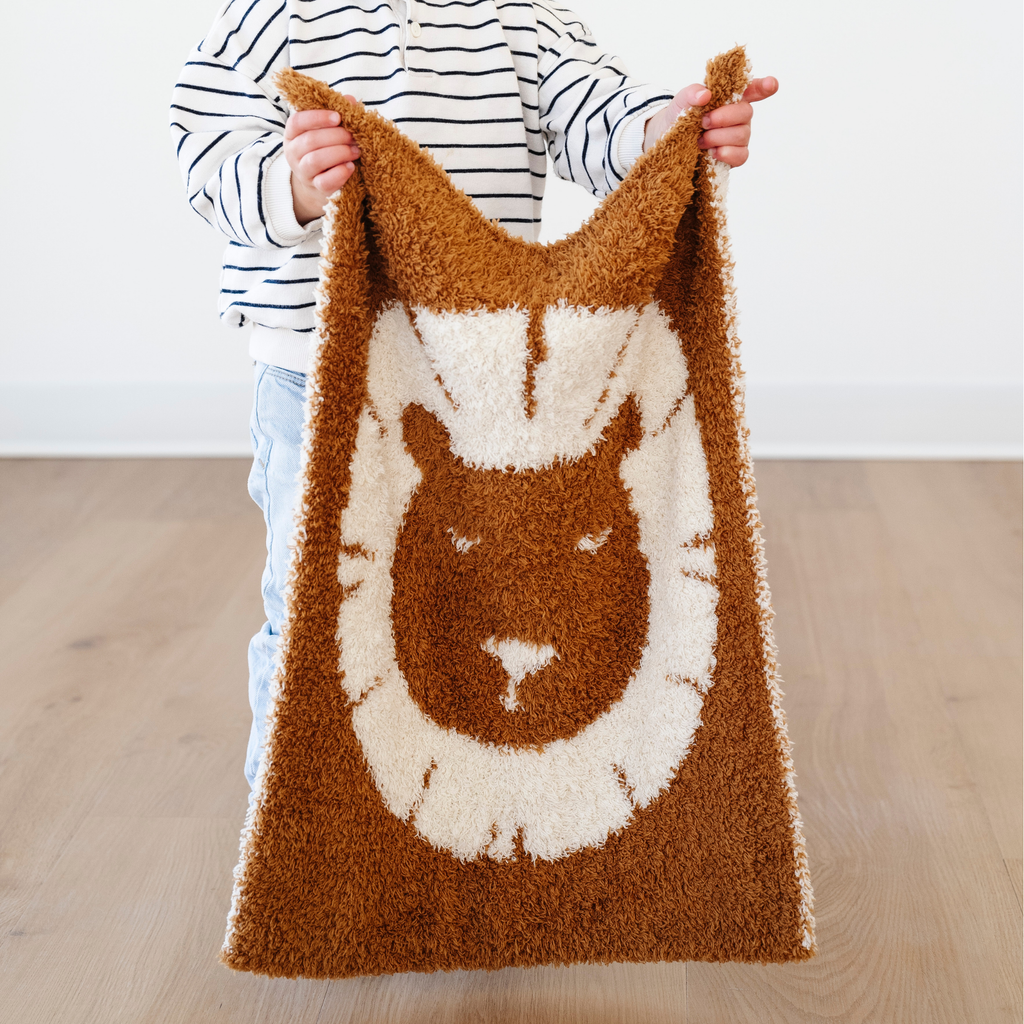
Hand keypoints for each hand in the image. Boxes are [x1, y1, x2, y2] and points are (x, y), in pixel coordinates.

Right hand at [283, 104, 360, 223]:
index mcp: (293, 133)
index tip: (338, 117)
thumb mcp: (327, 130)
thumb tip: (350, 100)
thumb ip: (337, 114)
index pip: (297, 121)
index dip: (317, 117)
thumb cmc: (325, 148)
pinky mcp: (315, 188)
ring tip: (356, 151)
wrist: (320, 181)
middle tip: (353, 136)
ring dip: (339, 153)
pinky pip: (325, 181)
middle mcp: (293, 152)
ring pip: (315, 160)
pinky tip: (351, 167)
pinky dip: (340, 174)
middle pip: (310, 140)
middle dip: (335, 136)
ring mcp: (303, 172)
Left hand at [643, 77, 777, 167]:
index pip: (752, 89)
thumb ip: (692, 93)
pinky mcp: (734, 156)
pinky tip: (713, 153)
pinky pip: (741, 156)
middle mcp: (738, 116)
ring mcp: (738, 137)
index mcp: (729, 97)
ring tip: (701, 140)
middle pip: (746, 113)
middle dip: (724, 118)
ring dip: (719, 137)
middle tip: (703, 122)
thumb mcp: (681, 101)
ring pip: (742, 135)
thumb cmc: (679, 117)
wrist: (668, 141)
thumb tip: (705, 95)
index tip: (771, 84)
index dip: (764, 86)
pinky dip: (727, 154)